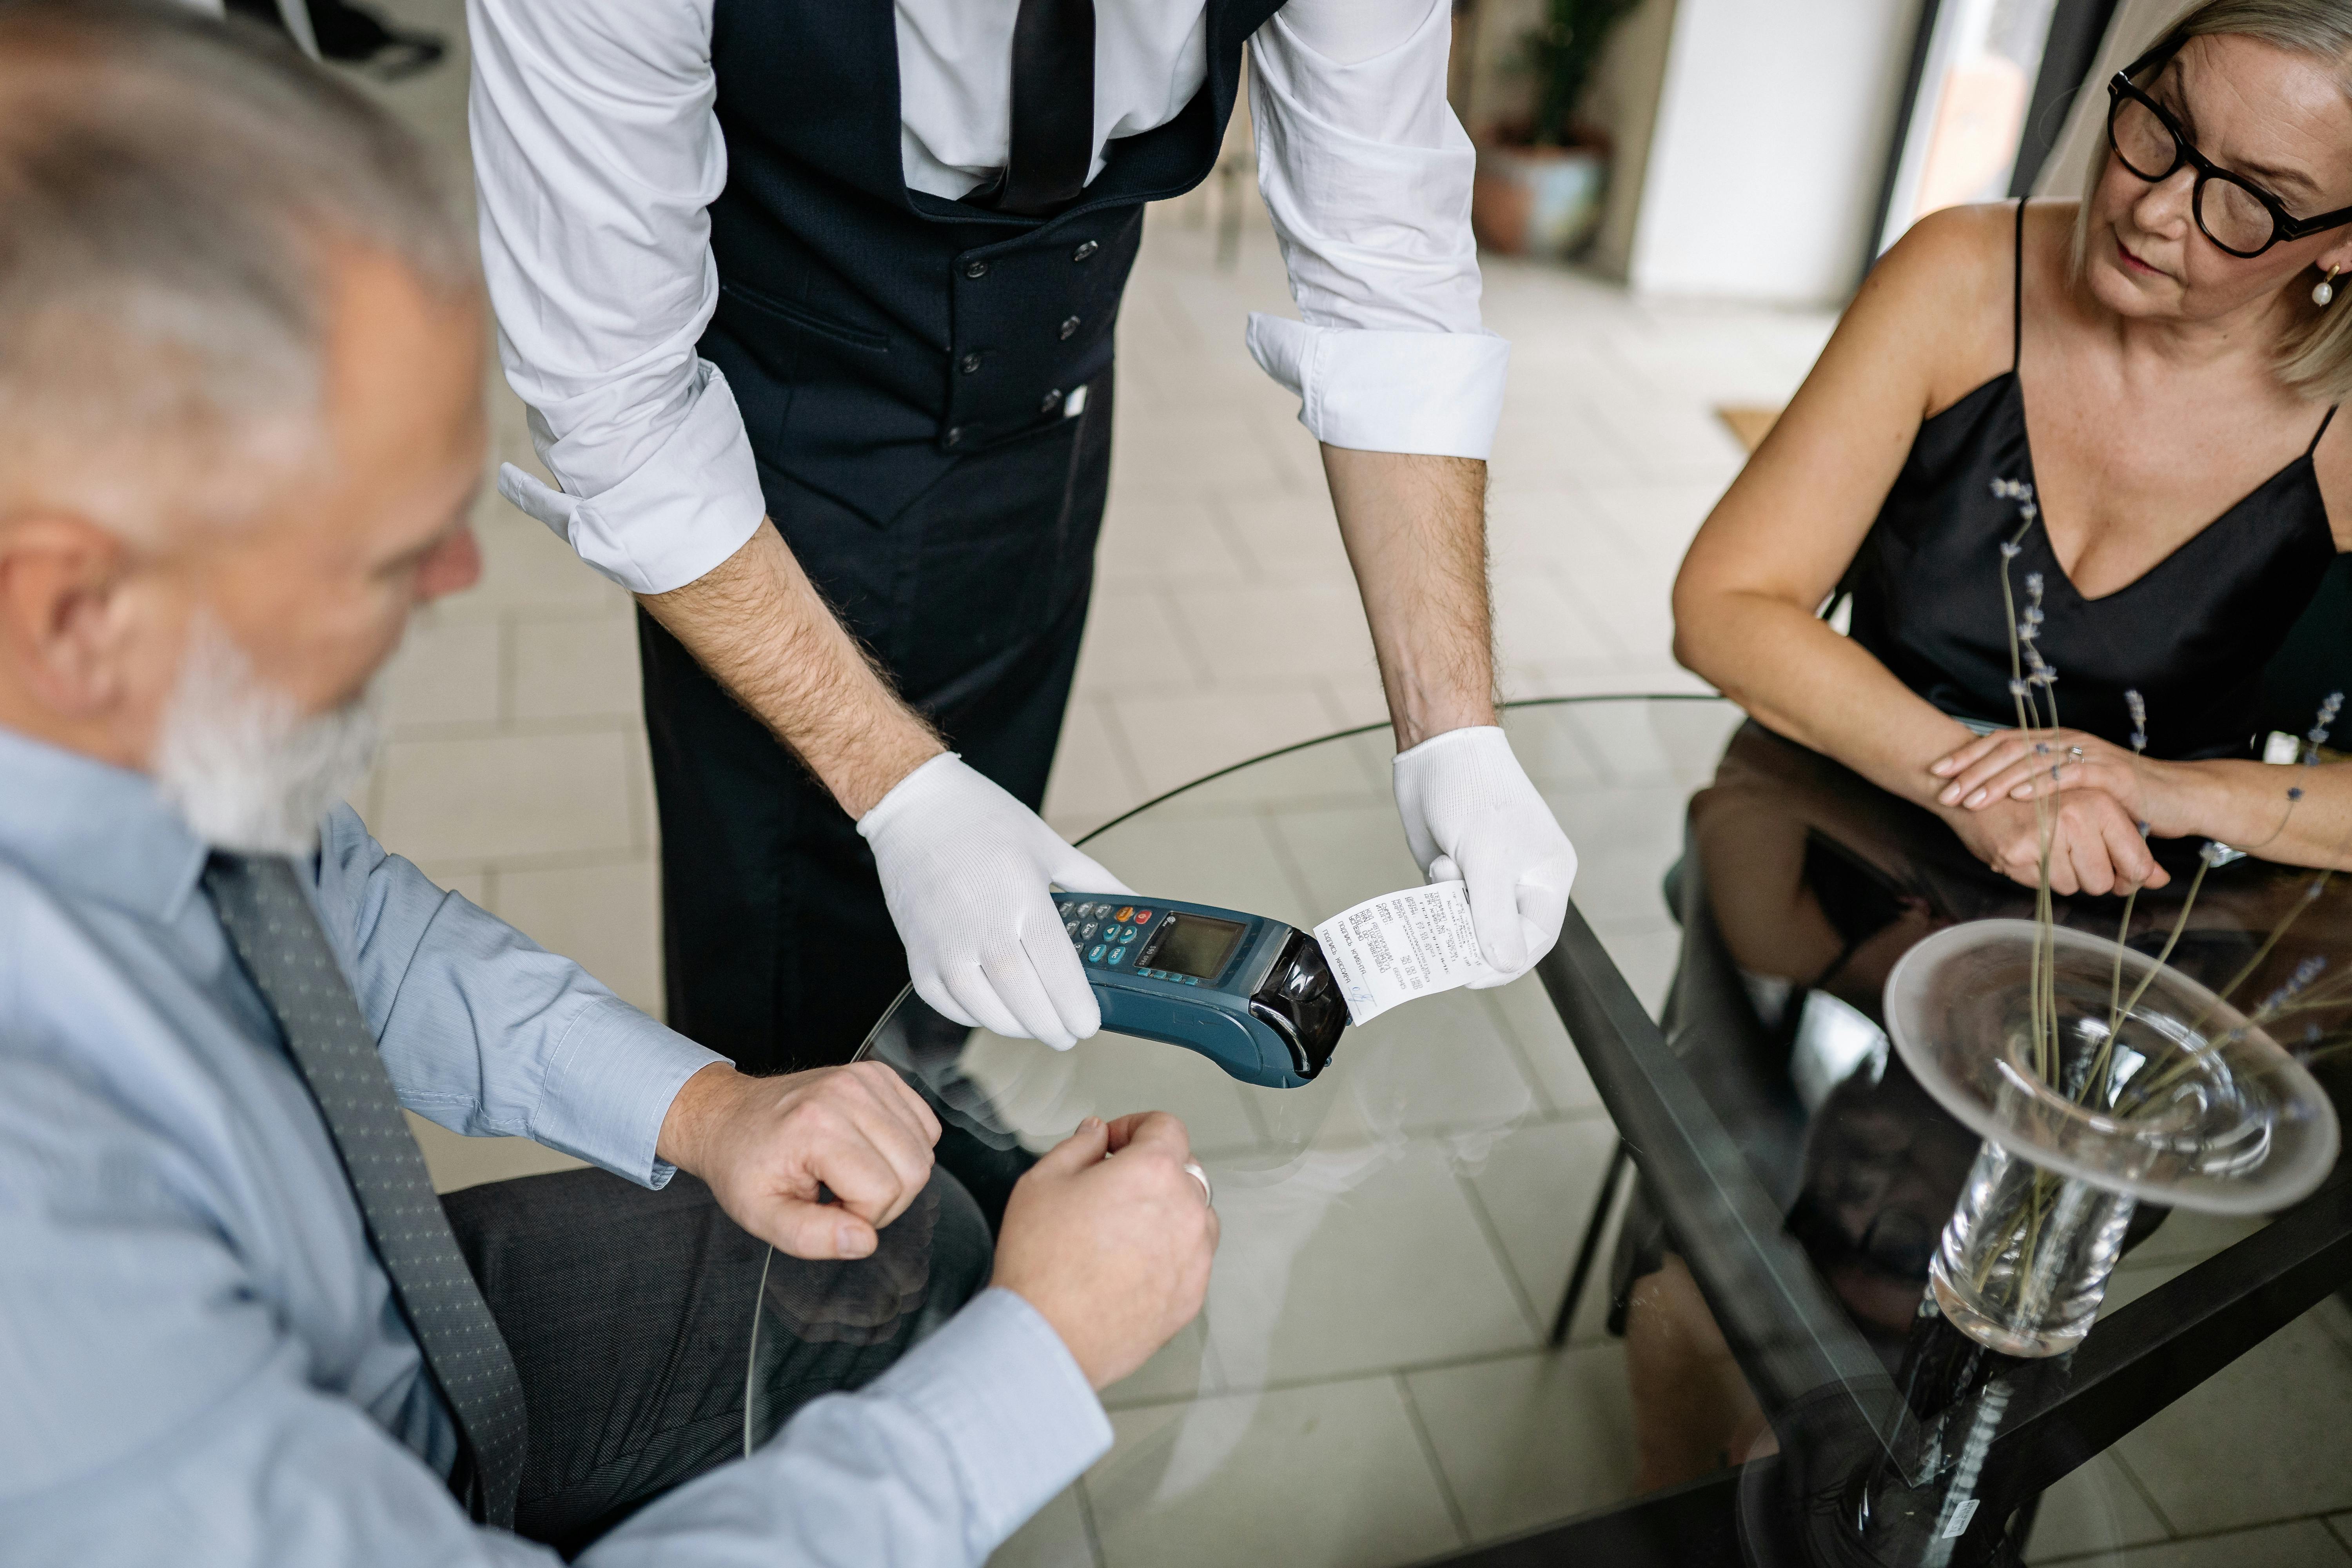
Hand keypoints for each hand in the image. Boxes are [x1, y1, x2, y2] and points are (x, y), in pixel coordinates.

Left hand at [657, 1061, 940, 1260]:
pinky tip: (867, 1152)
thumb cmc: (743, 1165)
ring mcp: (867, 1078)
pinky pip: (926, 1125)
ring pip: (925, 1150)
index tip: (826, 1210)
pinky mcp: (879, 1075)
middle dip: (884, 1200)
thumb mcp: (761, 1216)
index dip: (860, 1217)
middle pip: (914, 1170)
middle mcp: (847, 1092)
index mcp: (817, 1125)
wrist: (729, 1117)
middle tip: (840, 1197)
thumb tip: (864, 1240)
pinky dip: (905, 1148)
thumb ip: (810, 1237)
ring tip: (850, 1174)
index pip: (883, 1192)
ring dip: (895, 1175)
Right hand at [857, 753, 1131, 1048]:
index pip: (1057, 968)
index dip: (1076, 1005)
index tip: (1089, 1023)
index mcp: (1022, 896)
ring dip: (1017, 1028)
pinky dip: (974, 1017)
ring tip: (1036, 1027)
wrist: (916, 807)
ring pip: (985, 1010)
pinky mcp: (917, 954)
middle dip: (1052, 1026)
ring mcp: (945, 944)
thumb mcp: (1049, 845)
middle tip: (1068, 1034)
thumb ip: (1093, 883)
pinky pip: (948, 1004)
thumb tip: (1131, 903)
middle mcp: (981, 925)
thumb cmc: (982, 820)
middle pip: (1024, 998)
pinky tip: (994, 1013)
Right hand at [990, 1113, 1218, 1389]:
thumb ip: (1078, 1146)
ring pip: (1194, 1216)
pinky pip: (1191, 1260)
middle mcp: (1185, 1210)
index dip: (1134, 1127)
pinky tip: (1128, 1267)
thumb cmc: (1041, 1263)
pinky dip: (1169, 1255)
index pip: (1165, 1126)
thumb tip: (1096, 1133)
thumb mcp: (1043, 1181)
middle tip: (1110, 1187)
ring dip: (1167, 1212)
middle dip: (1150, 1169)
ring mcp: (1195, 1257)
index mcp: (1153, 1171)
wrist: (1047, 1337)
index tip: (1113, 1143)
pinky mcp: (1192, 1296)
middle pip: (1183, 1170)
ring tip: (1121, 1231)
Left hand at [1391, 726, 1577, 984]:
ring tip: (1445, 868)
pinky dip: (1434, 896)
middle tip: (1445, 931)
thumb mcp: (1487, 858)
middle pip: (1499, 936)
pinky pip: (1444, 904)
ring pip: (1466, 922)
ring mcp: (1486, 877)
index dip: (1504, 963)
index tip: (1468, 974)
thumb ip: (1493, 915)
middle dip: (1470, 935)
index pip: (1534, 939)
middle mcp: (1520, 881)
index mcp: (1546, 877)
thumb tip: (1502, 964)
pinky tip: (1437, 862)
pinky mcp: (1456, 870)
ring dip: (1448, 909)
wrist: (1437, 748)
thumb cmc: (1474, 791)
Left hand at [1932, 727, 2190, 834]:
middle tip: (1945, 792)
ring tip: (1970, 797)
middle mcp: (2068, 741)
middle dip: (1972, 771)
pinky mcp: (2109, 774)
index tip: (1937, 773)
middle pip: (2010, 749)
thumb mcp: (2072, 791)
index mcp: (2055, 742)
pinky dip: (2041, 784)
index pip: (2002, 742)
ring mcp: (2089, 754)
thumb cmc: (2121, 798)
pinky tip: (2018, 796)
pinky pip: (2069, 775)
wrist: (2178, 798)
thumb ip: (2041, 787)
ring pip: (2033, 760)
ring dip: (1997, 780)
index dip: (1968, 756)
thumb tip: (1998, 796)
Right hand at [1940, 790, 2169, 895]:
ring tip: (2046, 847)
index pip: (2136, 863)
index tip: (2118, 875)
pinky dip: (2035, 874)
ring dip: (2060, 875)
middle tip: (2071, 856)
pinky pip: (2041, 885)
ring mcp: (2044, 836)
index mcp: (2099, 803)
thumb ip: (2129, 845)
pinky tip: (2026, 850)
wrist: (1973, 785)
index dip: (2129, 878)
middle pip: (2102, 882)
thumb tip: (2161, 880)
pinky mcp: (2016, 853)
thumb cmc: (2037, 798)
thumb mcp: (2090, 810)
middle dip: (2089, 877)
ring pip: (2071, 886)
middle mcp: (2075, 818)